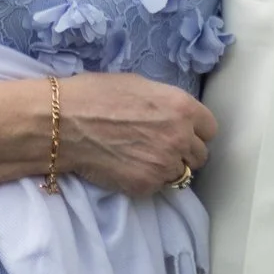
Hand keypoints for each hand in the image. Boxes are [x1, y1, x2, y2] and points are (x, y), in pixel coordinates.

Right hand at [54, 73, 216, 197]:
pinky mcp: (146, 185)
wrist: (63, 124)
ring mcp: (164, 165)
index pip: (210, 129)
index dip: (196, 131)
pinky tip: (130, 169)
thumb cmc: (96, 95)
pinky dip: (148, 181)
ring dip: (168, 168)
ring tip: (145, 160)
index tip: (184, 133)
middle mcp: (180, 137)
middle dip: (185, 152)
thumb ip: (166, 103)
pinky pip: (158, 187)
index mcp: (183, 108)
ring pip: (181, 174)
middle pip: (200, 155)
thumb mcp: (141, 86)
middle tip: (162, 148)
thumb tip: (173, 114)